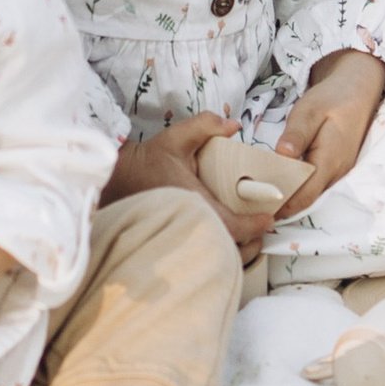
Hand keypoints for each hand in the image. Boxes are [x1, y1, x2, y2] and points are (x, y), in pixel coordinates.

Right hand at [106, 112, 269, 256]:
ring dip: (238, 253)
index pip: (230, 226)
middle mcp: (187, 225)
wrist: (117, 180)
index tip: (267, 219)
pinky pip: (203, 260)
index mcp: (192, 200)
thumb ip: (205, 125)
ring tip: (249, 238)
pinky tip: (226, 245)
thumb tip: (234, 125)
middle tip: (262, 227)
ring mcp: (179, 240)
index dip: (253, 226)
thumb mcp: (175, 137)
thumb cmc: (147, 162)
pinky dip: (219, 257)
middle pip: (228, 249)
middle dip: (252, 242)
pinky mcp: (172, 247)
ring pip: (217, 259)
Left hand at [272, 48, 384, 220]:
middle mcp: (337, 174)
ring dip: (288, 197)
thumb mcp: (309, 110)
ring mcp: (338, 174)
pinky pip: (315, 187)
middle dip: (281, 205)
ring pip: (311, 195)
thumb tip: (282, 156)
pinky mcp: (335, 171)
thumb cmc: (331, 98)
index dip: (282, 205)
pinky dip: (297, 189)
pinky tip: (278, 182)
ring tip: (259, 195)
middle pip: (307, 200)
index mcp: (330, 161)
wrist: (356, 91)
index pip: (305, 195)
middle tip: (251, 203)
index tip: (256, 207)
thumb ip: (296, 134)